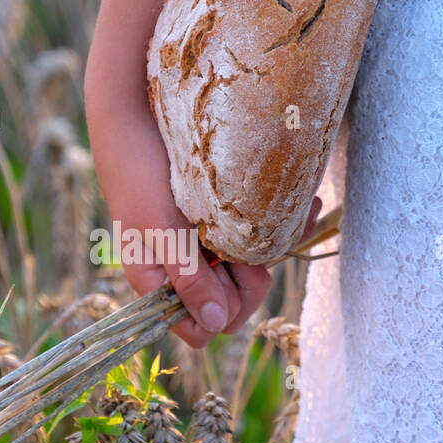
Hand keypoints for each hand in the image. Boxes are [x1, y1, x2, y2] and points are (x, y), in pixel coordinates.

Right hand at [86, 92, 316, 347]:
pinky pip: (258, 239)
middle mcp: (183, 272)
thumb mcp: (162, 228)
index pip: (200, 328)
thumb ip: (188, 278)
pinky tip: (306, 204)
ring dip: (273, 246)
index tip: (230, 269)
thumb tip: (216, 326)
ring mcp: (203, 246)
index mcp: (159, 283)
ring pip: (250, 270)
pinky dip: (282, 226)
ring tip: (292, 211)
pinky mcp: (220, 219)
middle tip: (248, 237)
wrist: (136, 113)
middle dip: (252, 276)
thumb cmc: (139, 171)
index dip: (224, 308)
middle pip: (233, 303)